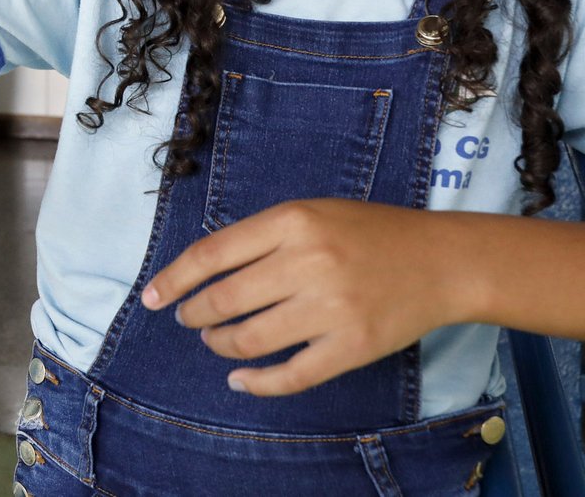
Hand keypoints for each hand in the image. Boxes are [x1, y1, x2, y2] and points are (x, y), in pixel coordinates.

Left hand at [141, 199, 457, 396]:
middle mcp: (308, 263)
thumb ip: (261, 237)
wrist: (443, 261)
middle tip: (189, 320)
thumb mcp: (311, 213)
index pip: (211, 254)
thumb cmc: (369, 233)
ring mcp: (331, 308)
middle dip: (195, 315)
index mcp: (292, 222)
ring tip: (215, 341)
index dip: (174, 280)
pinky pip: (291, 375)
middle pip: (225, 299)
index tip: (152, 297)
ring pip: (250, 339)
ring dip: (221, 344)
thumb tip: (203, 270)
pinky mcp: (352, 347)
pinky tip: (241, 380)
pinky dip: (257, 383)